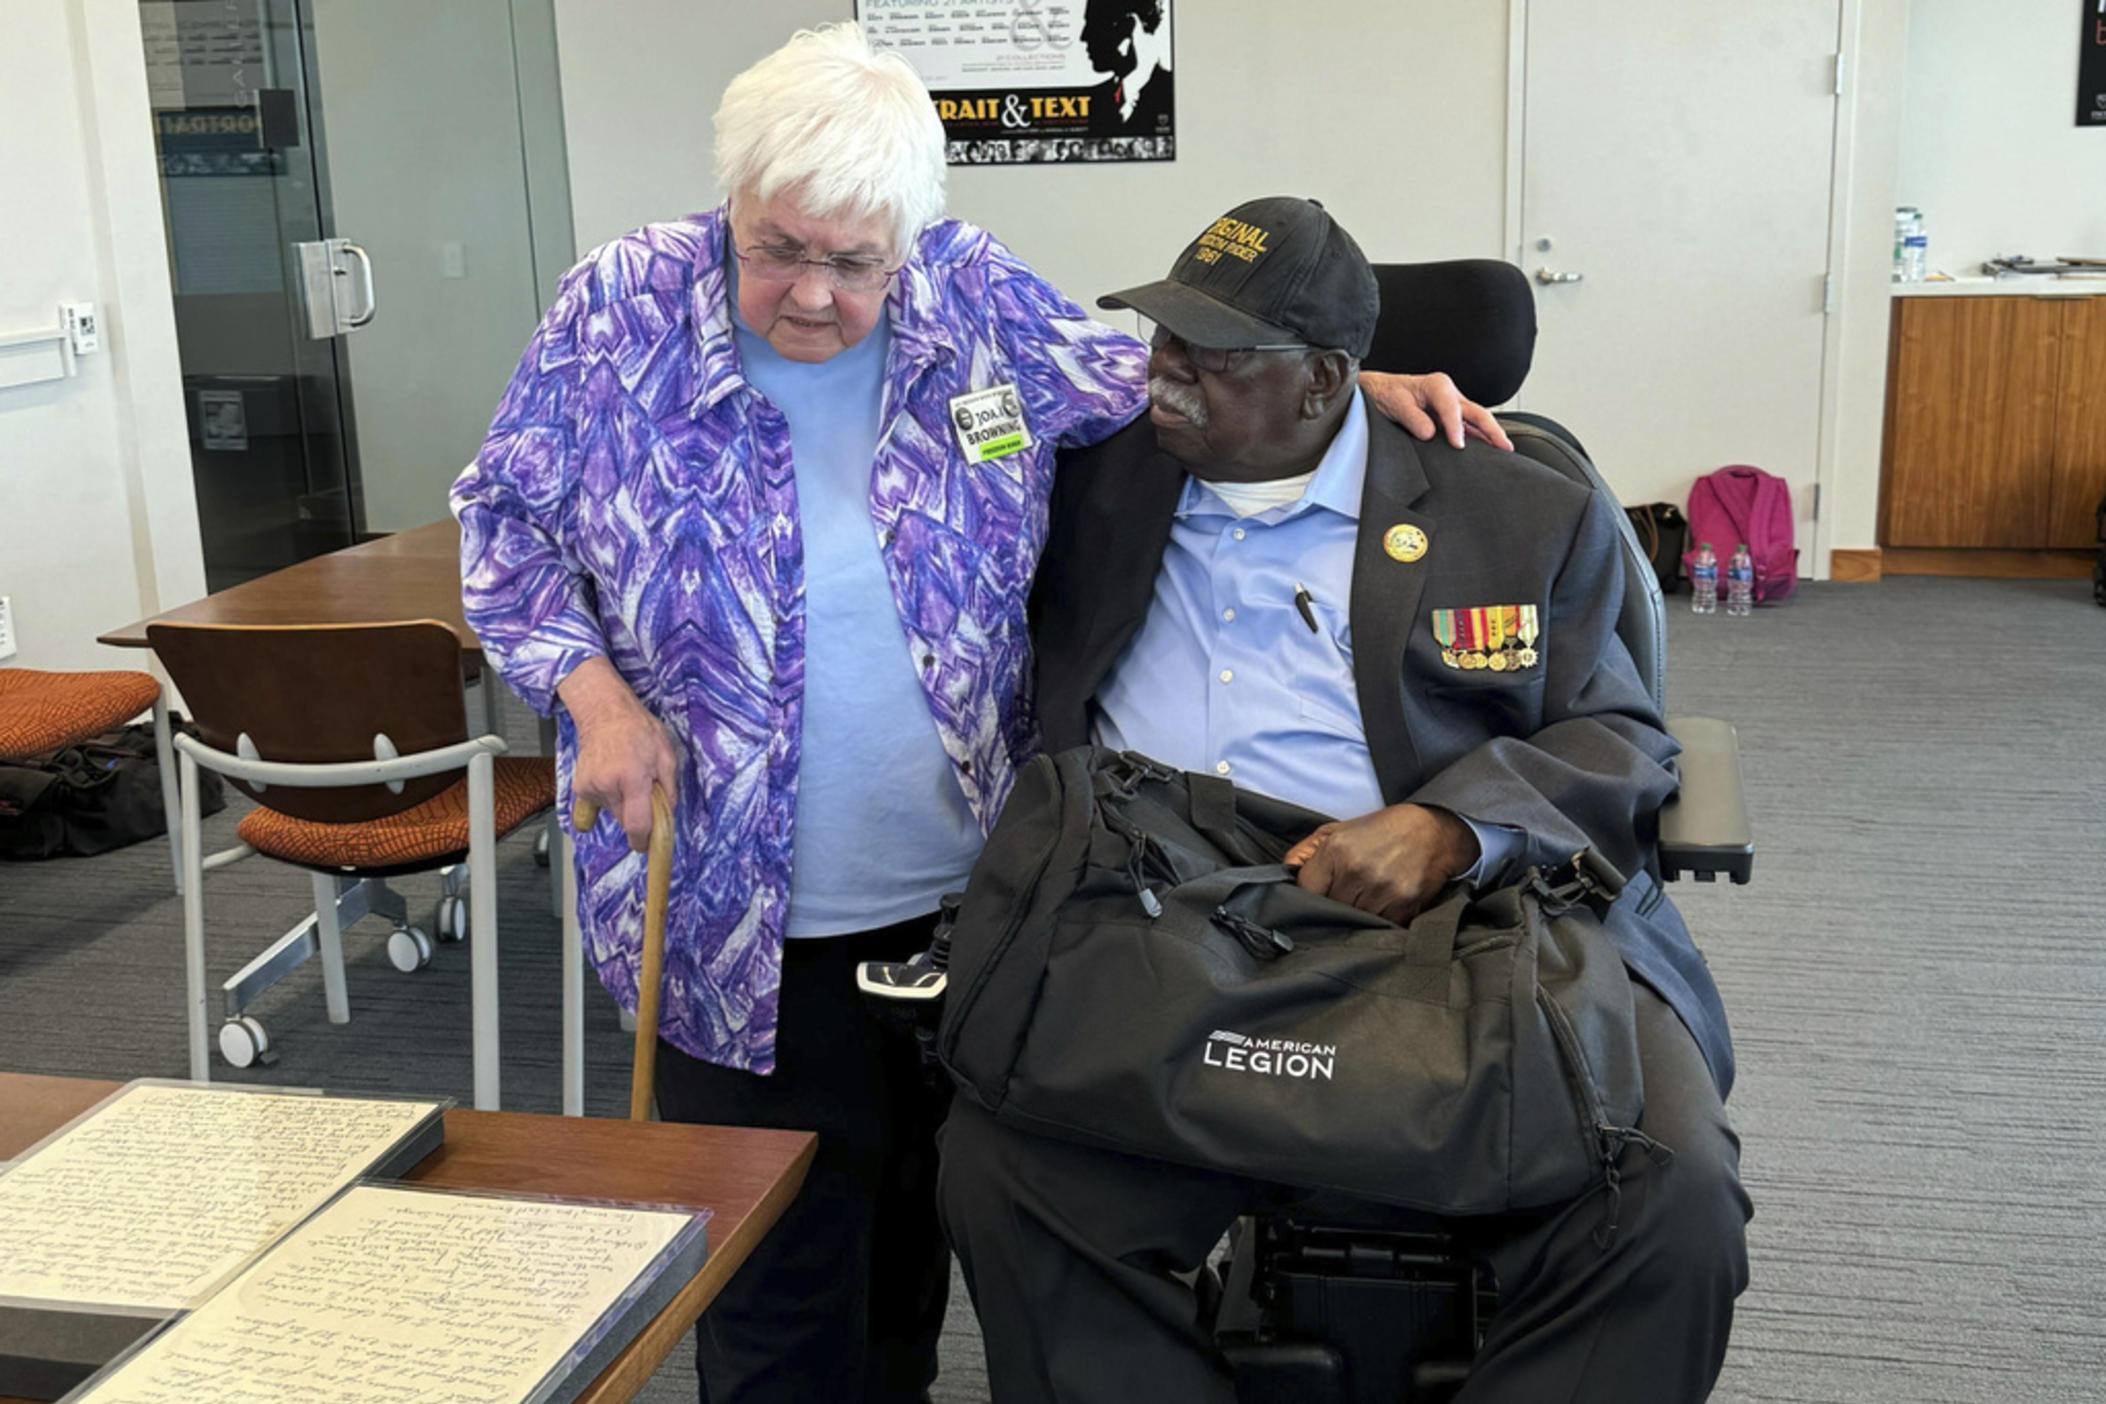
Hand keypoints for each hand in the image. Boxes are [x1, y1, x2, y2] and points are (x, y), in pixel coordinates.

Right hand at [557, 656, 678, 851]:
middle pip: (626, 821)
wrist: (605, 713)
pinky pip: (598, 806)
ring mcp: (591, 788)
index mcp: (632, 779)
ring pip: (614, 813)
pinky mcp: (580, 788)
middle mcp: (608, 786)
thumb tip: (666, 814)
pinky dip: (609, 799)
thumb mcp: (667, 756)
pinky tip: (612, 780)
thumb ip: (669, 790)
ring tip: (627, 777)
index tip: (647, 846)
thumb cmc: (638, 729)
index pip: (637, 826)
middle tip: (644, 791)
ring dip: (624, 804)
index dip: (644, 841)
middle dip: (639, 815)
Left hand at [1283, 803, 1479, 924]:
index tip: (1313, 897)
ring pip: (1351, 923)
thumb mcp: (1337, 830)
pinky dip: (1376, 923)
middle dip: (1330, 908)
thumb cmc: (1382, 830)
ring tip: (1361, 903)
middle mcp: (1357, 872)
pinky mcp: (1402, 907)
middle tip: (1339, 900)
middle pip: (1327, 910)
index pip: (1305, 890)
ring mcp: (1380, 891)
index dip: (1306, 896)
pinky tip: (1380, 907)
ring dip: (1352, 919)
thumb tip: (1284, 874)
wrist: (1434, 832)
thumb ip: (1305, 852)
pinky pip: (1378, 927)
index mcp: (1337, 851)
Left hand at [1361, 371, 1513, 451]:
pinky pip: (1470, 426)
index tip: (1458, 445)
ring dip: (1491, 434)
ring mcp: (1452, 404)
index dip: (1456, 427)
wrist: (1378, 392)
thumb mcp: (1395, 403)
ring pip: (1477, 419)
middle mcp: (1449, 393)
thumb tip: (1429, 433)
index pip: (1452, 408)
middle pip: (1477, 412)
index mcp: (1438, 385)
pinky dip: (1480, 436)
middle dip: (1492, 429)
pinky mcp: (1450, 416)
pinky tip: (1488, 448)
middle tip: (1504, 447)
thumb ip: (1412, 417)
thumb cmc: (1387, 394)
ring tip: (1504, 450)